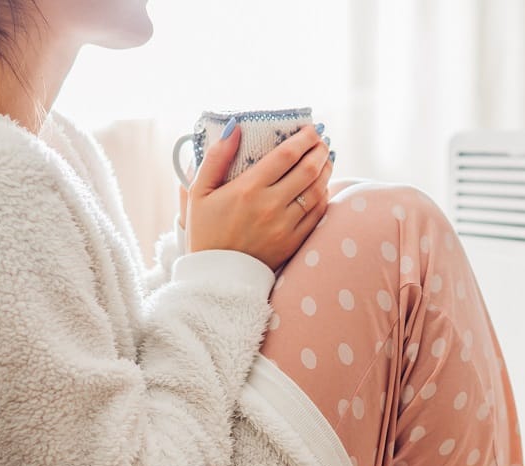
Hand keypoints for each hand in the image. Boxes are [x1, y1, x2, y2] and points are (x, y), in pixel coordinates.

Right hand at [183, 123, 332, 270]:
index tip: (310, 130)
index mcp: (248, 189)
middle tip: (322, 141)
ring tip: (326, 160)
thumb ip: (215, 158)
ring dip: (326, 171)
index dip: (303, 139)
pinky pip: (317, 214)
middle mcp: (271, 206)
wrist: (216, 277)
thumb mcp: (198, 192)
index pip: (286, 155)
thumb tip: (234, 128)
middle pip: (308, 170)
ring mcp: (285, 226)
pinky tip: (322, 187)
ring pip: (317, 191)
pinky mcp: (293, 242)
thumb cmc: (205, 232)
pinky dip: (323, 197)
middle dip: (319, 150)